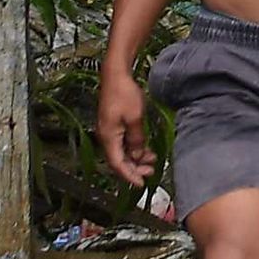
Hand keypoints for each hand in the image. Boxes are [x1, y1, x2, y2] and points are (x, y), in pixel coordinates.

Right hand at [96, 62, 156, 185]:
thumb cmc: (123, 93)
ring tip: (152, 160)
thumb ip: (137, 139)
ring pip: (121, 152)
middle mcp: (106, 136)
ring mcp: (109, 130)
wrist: (115, 75)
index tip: (141, 184)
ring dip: (136, 159)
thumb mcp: (135, 118)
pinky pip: (122, 143)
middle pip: (118, 160)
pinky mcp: (113, 125)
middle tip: (150, 171)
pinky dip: (134, 149)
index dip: (129, 176)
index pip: (117, 164)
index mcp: (108, 136)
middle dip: (134, 169)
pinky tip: (145, 149)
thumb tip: (137, 155)